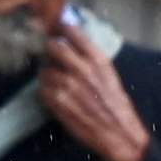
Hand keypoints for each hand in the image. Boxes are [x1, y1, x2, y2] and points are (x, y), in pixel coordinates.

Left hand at [35, 23, 151, 160]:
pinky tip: (56, 98)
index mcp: (97, 60)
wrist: (118, 133)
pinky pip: (42, 90)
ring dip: (47, 76)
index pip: (73, 32)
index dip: (62, 28)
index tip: (57, 28)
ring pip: (44, 70)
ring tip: (57, 84)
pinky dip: (46, 93)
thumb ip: (91, 58)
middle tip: (50, 55)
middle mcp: (82, 69)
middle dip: (49, 50)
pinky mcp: (58, 102)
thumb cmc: (116, 105)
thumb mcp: (109, 74)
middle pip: (52, 47)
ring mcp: (68, 85)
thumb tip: (72, 42)